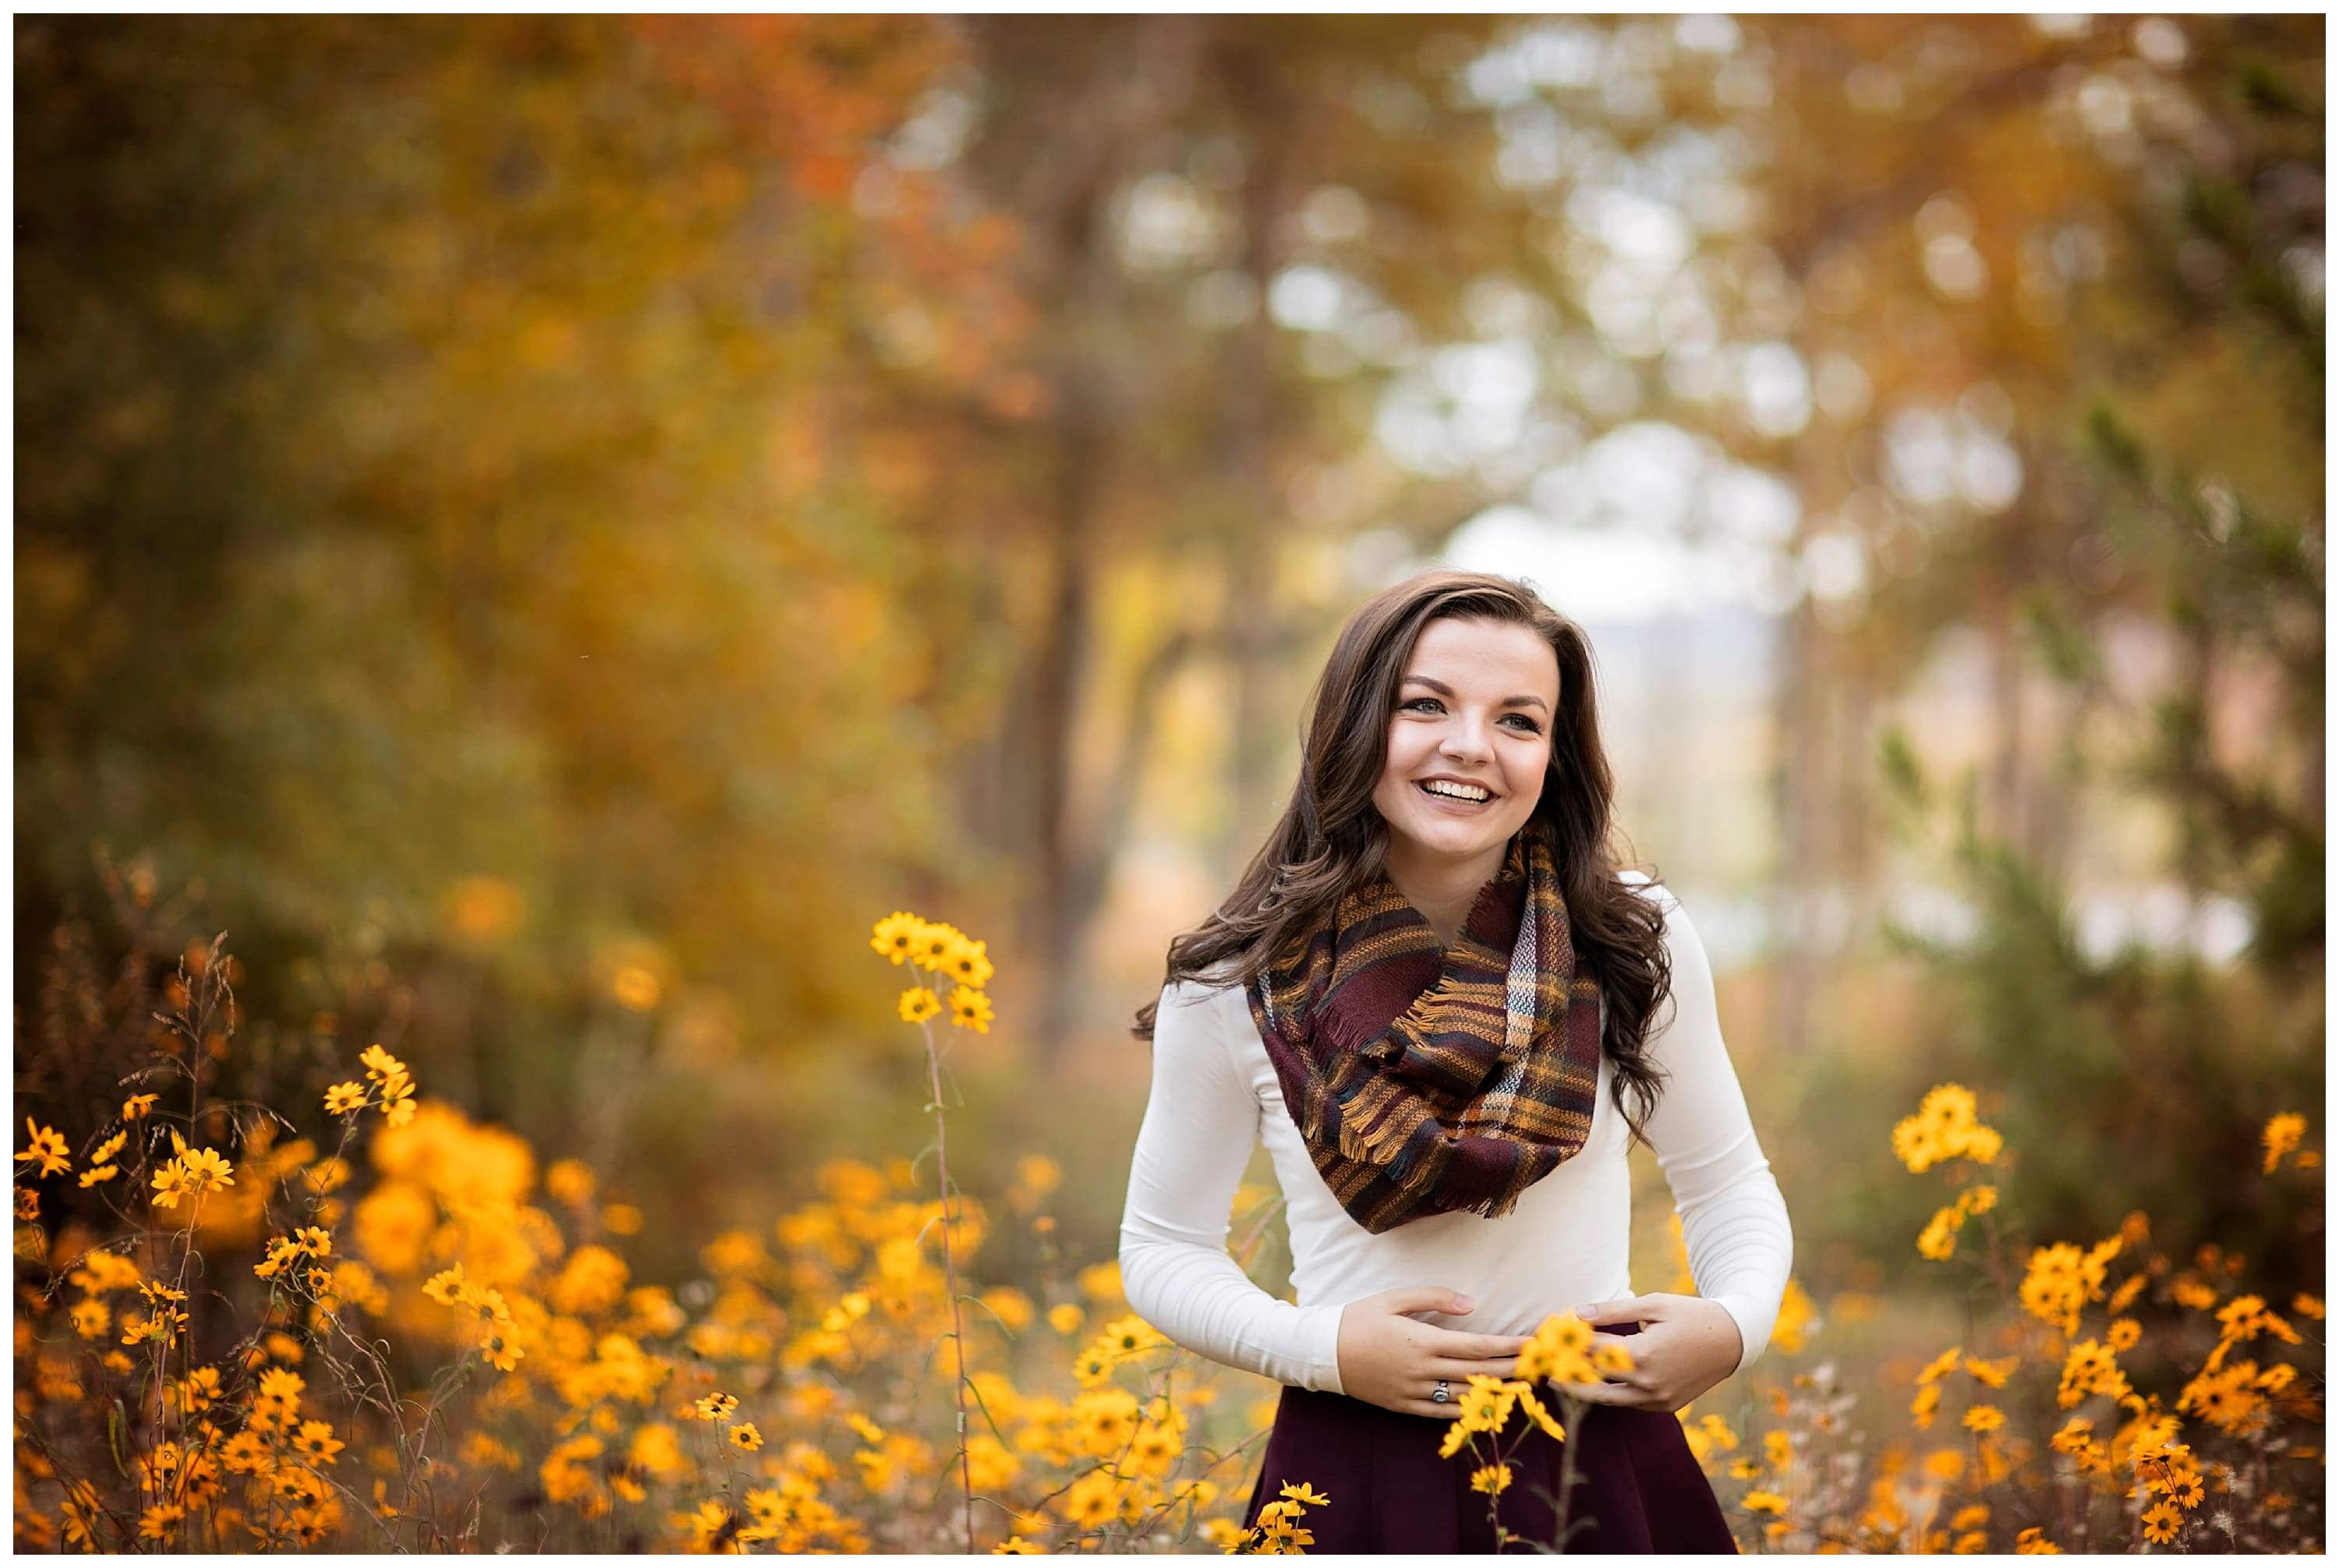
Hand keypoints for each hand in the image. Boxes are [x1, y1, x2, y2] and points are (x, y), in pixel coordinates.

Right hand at [1334, 1287, 1529, 1418]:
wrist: (1322, 1352)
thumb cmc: (1359, 1318)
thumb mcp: (1394, 1298)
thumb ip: (1435, 1298)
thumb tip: (1472, 1304)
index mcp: (1422, 1341)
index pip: (1478, 1347)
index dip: (1510, 1347)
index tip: (1534, 1344)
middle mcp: (1422, 1370)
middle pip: (1479, 1373)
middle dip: (1513, 1369)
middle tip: (1542, 1366)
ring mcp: (1414, 1392)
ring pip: (1464, 1395)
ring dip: (1497, 1391)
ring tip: (1525, 1386)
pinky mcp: (1404, 1406)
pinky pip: (1442, 1412)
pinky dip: (1467, 1410)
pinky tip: (1486, 1405)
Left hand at [1553, 1294, 1741, 1411]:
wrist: (1733, 1341)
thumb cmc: (1692, 1315)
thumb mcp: (1654, 1304)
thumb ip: (1613, 1311)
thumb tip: (1576, 1313)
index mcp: (1643, 1354)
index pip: (1592, 1350)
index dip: (1566, 1341)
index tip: (1545, 1334)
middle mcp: (1648, 1382)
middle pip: (1593, 1380)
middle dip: (1565, 1370)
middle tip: (1541, 1364)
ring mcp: (1657, 1398)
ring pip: (1608, 1399)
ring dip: (1582, 1389)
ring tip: (1558, 1379)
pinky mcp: (1665, 1406)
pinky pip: (1629, 1403)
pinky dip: (1610, 1394)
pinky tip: (1593, 1384)